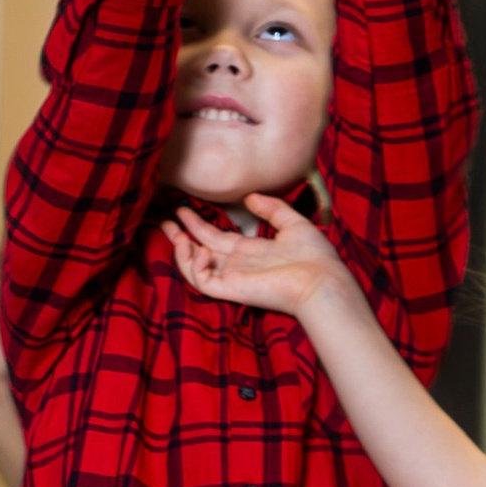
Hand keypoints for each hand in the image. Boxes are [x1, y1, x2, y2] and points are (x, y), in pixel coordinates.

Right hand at [163, 194, 351, 317]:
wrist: (321, 280)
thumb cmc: (314, 256)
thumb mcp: (293, 223)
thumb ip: (271, 209)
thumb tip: (249, 197)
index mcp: (249, 251)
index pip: (215, 237)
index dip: (197, 224)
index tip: (181, 209)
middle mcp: (236, 264)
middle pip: (200, 249)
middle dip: (180, 235)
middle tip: (164, 220)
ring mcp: (232, 278)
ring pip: (195, 267)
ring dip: (181, 251)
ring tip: (176, 234)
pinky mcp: (230, 289)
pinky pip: (202, 280)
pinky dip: (194, 265)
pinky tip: (200, 249)